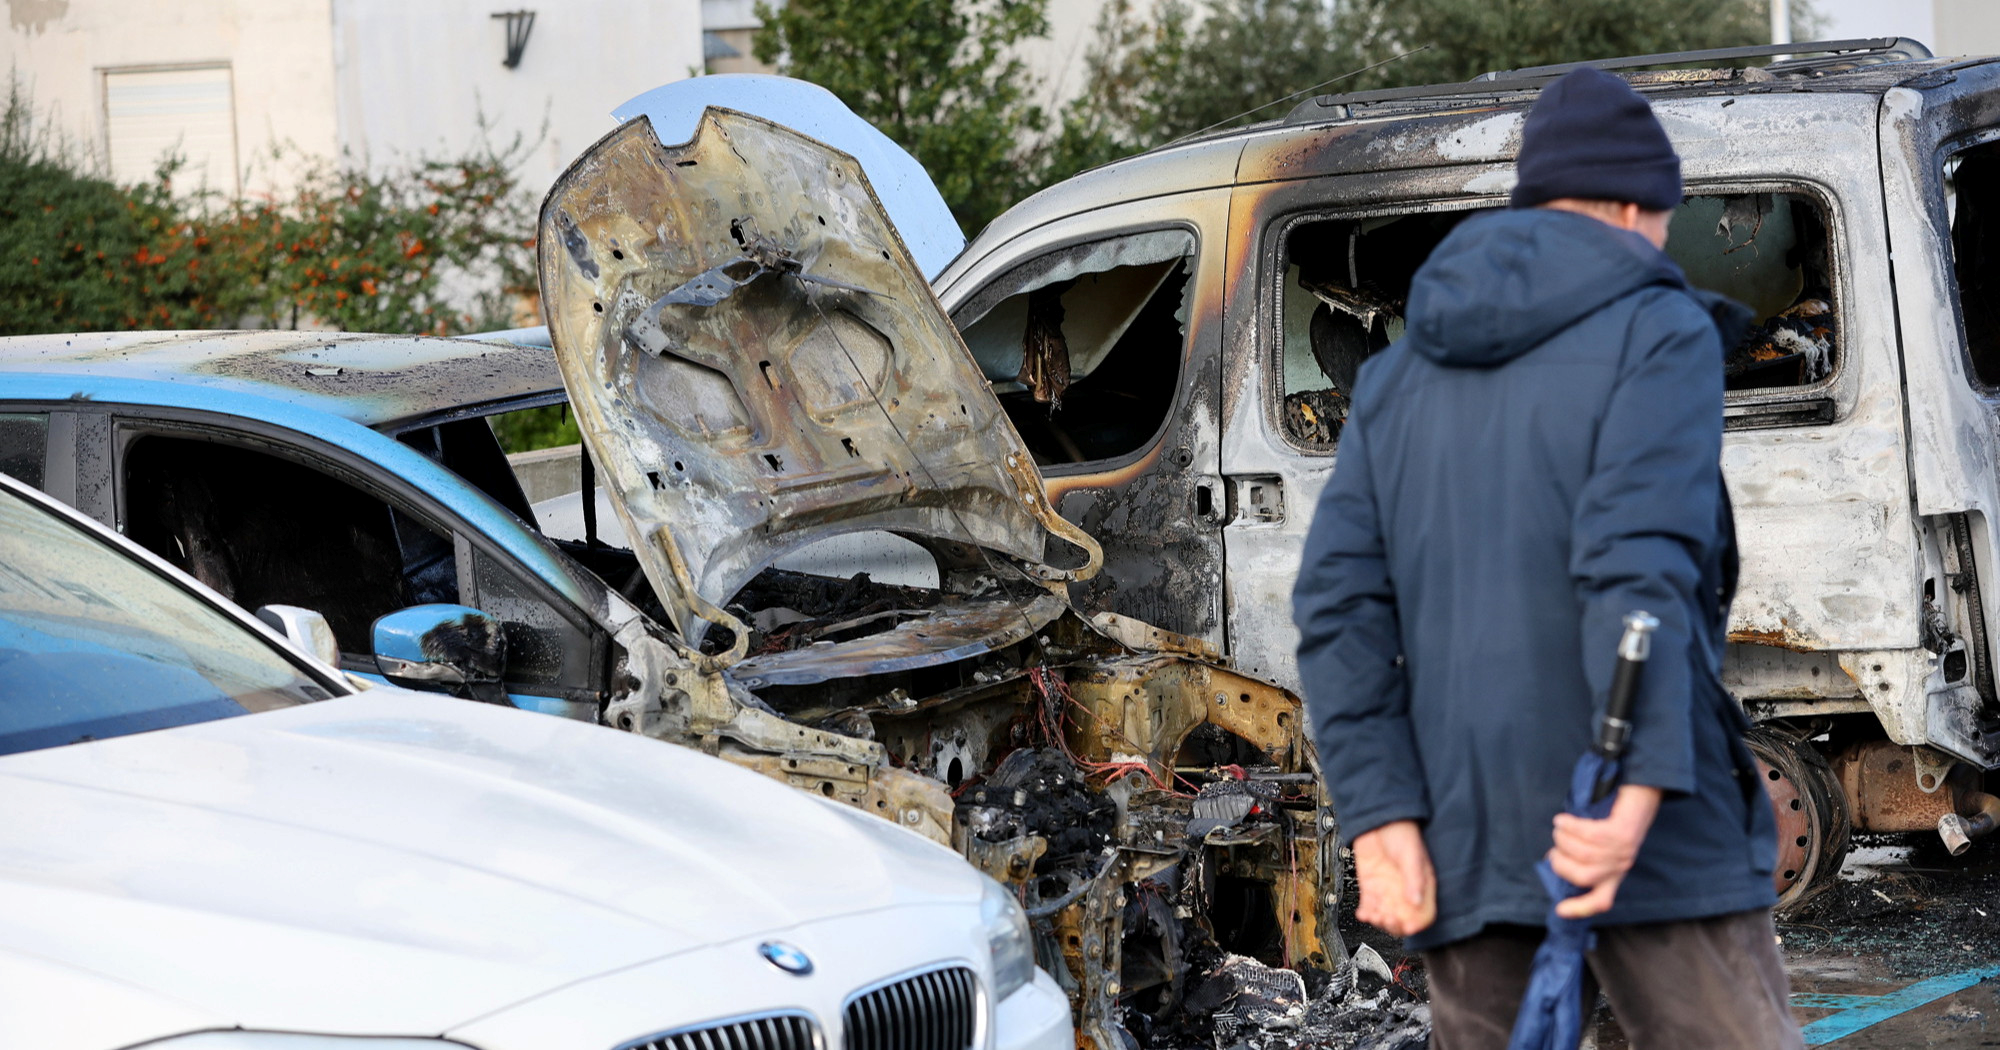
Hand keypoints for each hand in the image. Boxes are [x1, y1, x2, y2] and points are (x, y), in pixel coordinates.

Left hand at [1351, 820, 1436, 936]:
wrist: (1378, 819)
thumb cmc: (1401, 832)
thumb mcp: (1411, 855)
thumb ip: (1414, 879)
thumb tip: (1417, 902)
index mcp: (1421, 884)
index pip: (1423, 913)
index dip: (1416, 923)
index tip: (1407, 927)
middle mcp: (1404, 890)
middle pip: (1402, 919)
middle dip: (1395, 924)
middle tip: (1387, 920)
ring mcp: (1387, 889)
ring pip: (1385, 915)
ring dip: (1379, 921)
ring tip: (1374, 916)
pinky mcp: (1371, 886)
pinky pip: (1370, 906)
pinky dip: (1366, 913)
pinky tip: (1363, 913)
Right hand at [1547, 784, 1662, 918]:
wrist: (1641, 794)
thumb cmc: (1613, 820)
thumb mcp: (1601, 845)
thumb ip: (1582, 856)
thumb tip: (1554, 859)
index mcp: (1615, 874)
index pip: (1600, 901)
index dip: (1580, 908)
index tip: (1560, 909)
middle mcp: (1620, 866)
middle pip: (1584, 876)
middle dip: (1561, 863)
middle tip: (1555, 849)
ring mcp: (1623, 850)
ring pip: (1584, 853)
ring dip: (1563, 839)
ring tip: (1559, 828)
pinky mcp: (1622, 833)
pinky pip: (1589, 834)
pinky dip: (1570, 826)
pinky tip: (1562, 820)